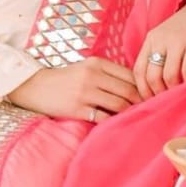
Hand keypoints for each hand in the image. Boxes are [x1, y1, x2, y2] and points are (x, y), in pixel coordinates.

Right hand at [7, 57, 142, 122]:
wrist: (35, 87)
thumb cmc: (64, 79)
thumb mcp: (86, 68)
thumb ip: (108, 74)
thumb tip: (136, 87)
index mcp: (97, 63)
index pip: (130, 75)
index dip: (143, 87)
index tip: (150, 96)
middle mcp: (93, 76)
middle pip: (128, 90)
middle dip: (141, 101)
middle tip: (148, 109)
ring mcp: (85, 93)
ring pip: (119, 104)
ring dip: (129, 112)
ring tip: (134, 117)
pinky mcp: (78, 109)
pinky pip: (104, 117)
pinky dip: (114, 121)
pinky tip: (117, 123)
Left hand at [134, 2, 185, 98]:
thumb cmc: (185, 27)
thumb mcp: (164, 37)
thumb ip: (157, 54)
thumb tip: (153, 83)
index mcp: (150, 40)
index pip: (138, 69)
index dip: (142, 88)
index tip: (147, 99)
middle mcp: (160, 40)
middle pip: (152, 75)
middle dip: (157, 92)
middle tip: (164, 99)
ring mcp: (177, 40)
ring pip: (168, 74)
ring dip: (173, 89)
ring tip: (177, 93)